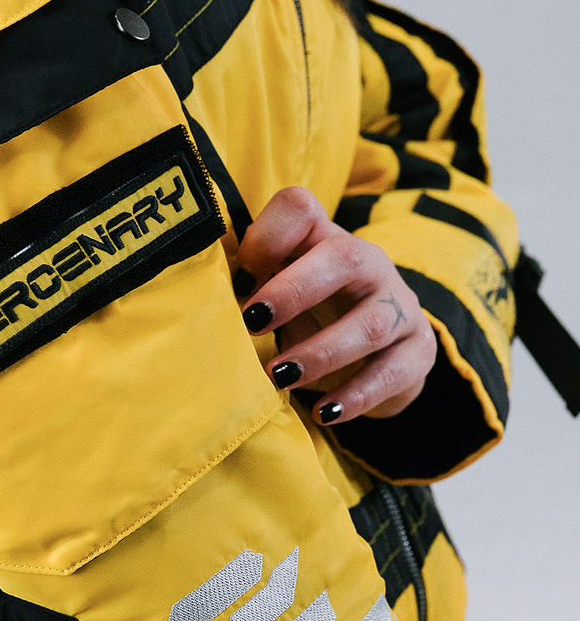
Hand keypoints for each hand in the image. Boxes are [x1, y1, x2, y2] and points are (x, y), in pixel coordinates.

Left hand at [235, 187, 436, 425]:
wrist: (375, 352)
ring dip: (321, 354)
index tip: (239, 275)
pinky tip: (324, 412)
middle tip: (252, 323)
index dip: (266, 235)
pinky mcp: (419, 349)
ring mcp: (399, 304)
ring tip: (280, 378)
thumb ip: (247, 286)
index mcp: (321, 237)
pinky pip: (394, 371)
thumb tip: (202, 302)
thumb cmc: (307, 314)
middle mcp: (366, 262)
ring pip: (371, 323)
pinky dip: (356, 395)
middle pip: (343, 256)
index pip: (299, 208)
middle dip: (295, 290)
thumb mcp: (275, 293)